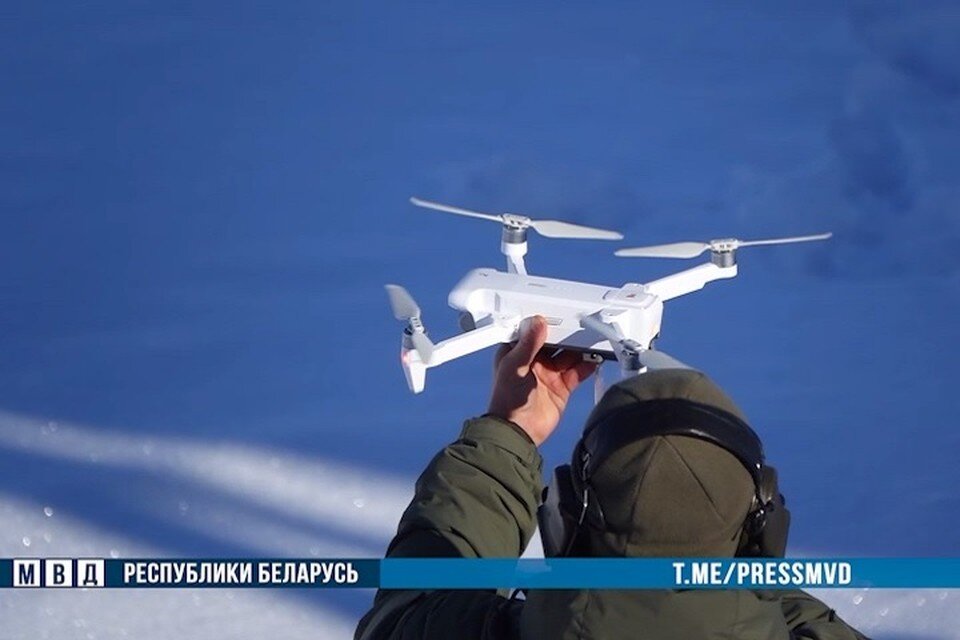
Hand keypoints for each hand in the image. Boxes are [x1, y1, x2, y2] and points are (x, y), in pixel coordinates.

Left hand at [487, 316, 596, 445]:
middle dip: (568, 334)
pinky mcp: (562, 387)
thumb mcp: (515, 366)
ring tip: (593, 339)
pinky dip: (587, 364)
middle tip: (582, 324)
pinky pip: (578, 371)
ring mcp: (549, 373)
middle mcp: (534, 361)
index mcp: (517, 352)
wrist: (519, 432)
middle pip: (556, 341)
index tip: (560, 313)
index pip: (534, 331)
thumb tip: (538, 321)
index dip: (547, 323)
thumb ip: (528, 344)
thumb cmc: (506, 400)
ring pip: (569, 354)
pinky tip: (595, 358)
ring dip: (580, 347)